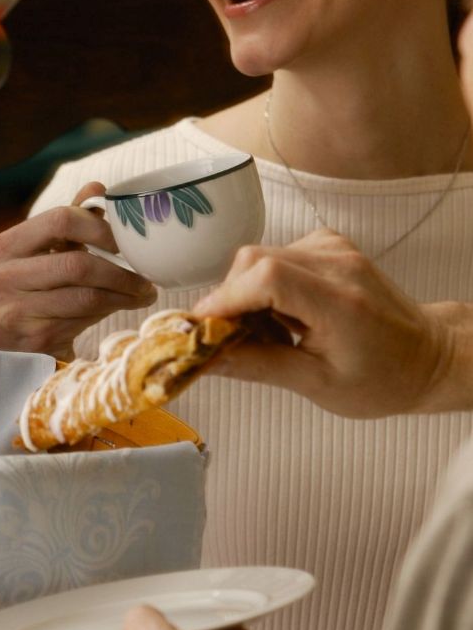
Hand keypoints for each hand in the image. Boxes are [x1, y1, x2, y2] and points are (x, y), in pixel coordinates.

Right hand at [0, 184, 155, 356]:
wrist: (15, 350)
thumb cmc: (36, 293)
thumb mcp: (46, 254)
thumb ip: (69, 222)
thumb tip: (97, 188)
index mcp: (5, 246)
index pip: (60, 219)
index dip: (100, 227)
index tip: (125, 240)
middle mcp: (2, 276)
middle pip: (76, 263)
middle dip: (119, 270)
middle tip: (145, 274)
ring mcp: (14, 310)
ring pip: (85, 296)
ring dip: (123, 294)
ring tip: (143, 292)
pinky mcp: (32, 338)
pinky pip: (84, 320)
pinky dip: (111, 312)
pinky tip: (124, 307)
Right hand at [194, 230, 471, 416]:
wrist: (426, 356)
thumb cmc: (382, 378)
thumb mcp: (317, 384)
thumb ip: (258, 365)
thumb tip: (206, 358)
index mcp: (339, 302)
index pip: (267, 278)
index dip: (226, 298)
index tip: (202, 327)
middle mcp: (337, 264)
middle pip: (255, 260)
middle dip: (231, 299)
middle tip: (231, 339)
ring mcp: (334, 248)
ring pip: (261, 256)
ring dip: (248, 293)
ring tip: (269, 333)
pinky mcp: (329, 245)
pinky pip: (277, 254)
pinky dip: (266, 284)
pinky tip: (284, 315)